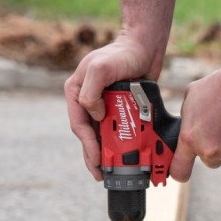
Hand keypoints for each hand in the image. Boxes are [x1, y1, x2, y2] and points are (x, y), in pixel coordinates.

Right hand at [65, 32, 162, 180]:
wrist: (145, 47)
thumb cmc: (122, 54)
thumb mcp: (101, 69)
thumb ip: (90, 92)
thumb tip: (94, 115)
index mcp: (75, 91)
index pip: (78, 124)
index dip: (87, 145)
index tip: (97, 160)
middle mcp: (86, 99)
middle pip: (87, 133)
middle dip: (93, 155)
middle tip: (101, 174)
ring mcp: (102, 103)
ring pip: (100, 134)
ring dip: (105, 151)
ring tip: (110, 169)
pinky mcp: (117, 106)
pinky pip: (115, 128)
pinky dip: (118, 142)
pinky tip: (124, 154)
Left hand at [170, 63, 220, 181]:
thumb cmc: (219, 86)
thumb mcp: (191, 98)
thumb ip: (187, 120)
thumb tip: (187, 128)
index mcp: (190, 138)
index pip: (180, 170)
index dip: (180, 172)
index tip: (182, 171)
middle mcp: (209, 149)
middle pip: (209, 162)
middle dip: (212, 149)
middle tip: (218, 129)